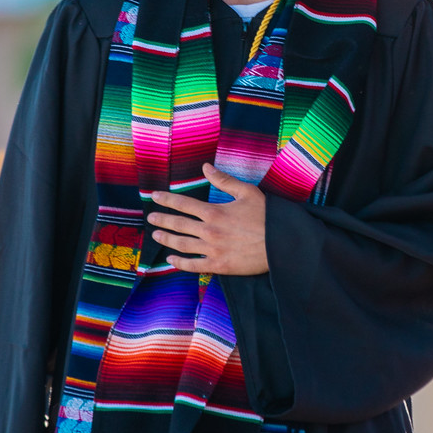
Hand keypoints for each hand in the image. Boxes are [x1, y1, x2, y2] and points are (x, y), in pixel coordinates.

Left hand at [149, 164, 269, 275]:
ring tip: (156, 235)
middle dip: (162, 220)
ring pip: (182, 245)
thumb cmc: (267, 216)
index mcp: (214, 212)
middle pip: (178, 225)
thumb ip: (224, 180)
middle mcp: (209, 231)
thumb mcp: (247, 192)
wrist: (282, 244)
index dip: (167, 200)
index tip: (155, 197)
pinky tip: (170, 260)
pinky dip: (180, 263)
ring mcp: (212, 250)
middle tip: (150, 218)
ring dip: (167, 239)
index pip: (184, 204)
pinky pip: (194, 265)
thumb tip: (206, 167)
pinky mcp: (219, 265)